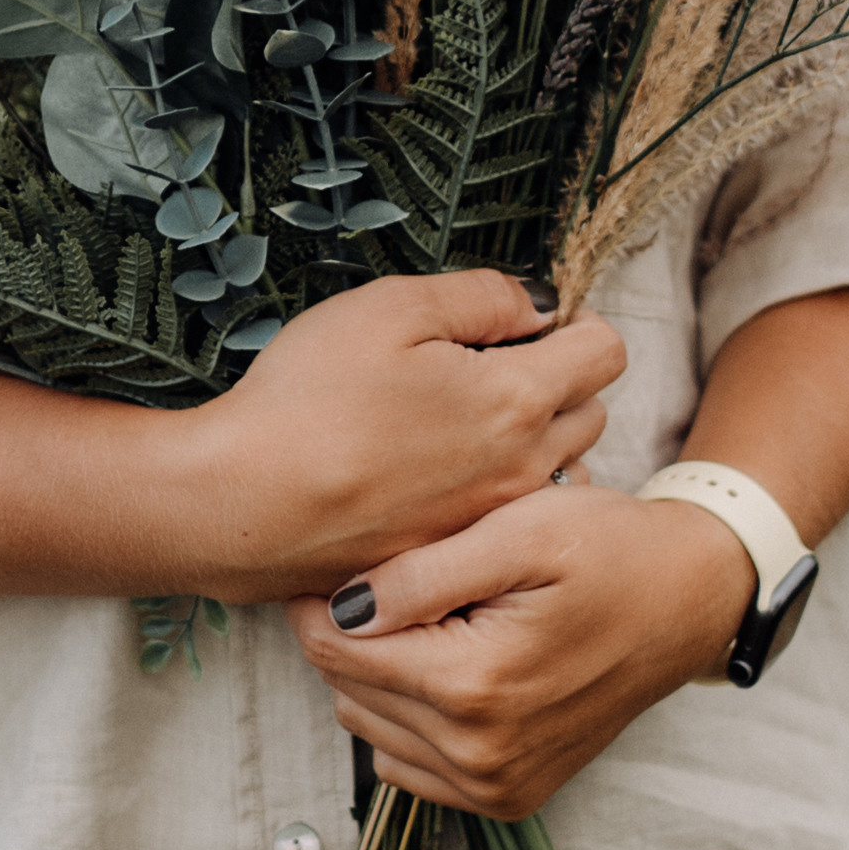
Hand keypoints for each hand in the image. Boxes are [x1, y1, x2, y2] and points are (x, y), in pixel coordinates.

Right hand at [183, 271, 625, 603]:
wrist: (241, 505)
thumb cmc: (306, 399)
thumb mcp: (389, 309)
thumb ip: (480, 296)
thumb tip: (533, 304)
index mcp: (516, 399)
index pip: (607, 351)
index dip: (575, 320)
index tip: (524, 319)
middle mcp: (522, 469)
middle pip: (592, 410)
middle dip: (560, 376)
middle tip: (486, 360)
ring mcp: (490, 520)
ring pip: (558, 467)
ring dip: (535, 433)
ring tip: (462, 416)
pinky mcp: (454, 553)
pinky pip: (509, 511)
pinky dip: (495, 483)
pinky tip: (433, 467)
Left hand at [284, 482, 753, 817]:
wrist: (687, 602)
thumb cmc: (609, 549)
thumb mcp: (520, 532)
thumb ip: (425, 574)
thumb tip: (342, 609)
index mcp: (475, 686)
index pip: (336, 649)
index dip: (319, 598)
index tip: (332, 559)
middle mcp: (480, 754)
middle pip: (345, 688)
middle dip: (353, 633)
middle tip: (399, 581)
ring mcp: (495, 785)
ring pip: (368, 727)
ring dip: (380, 675)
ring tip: (437, 621)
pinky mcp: (508, 797)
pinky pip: (409, 762)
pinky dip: (409, 716)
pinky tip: (452, 665)